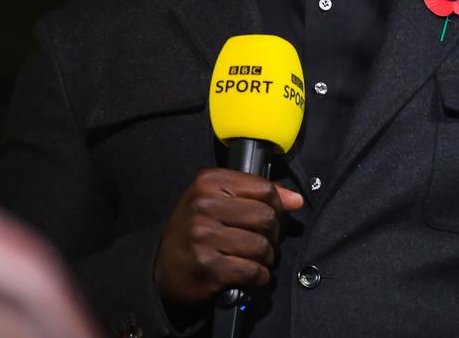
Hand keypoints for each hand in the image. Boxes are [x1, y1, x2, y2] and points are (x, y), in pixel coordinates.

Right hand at [153, 168, 304, 305]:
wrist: (163, 267)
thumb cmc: (194, 230)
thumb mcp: (217, 200)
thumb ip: (255, 194)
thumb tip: (295, 199)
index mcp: (208, 182)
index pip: (264, 189)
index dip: (277, 206)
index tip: (272, 216)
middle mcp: (204, 206)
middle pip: (267, 217)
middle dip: (273, 234)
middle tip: (264, 241)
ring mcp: (204, 237)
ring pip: (262, 246)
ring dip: (267, 258)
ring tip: (257, 259)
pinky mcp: (208, 267)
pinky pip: (252, 271)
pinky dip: (259, 276)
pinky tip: (251, 274)